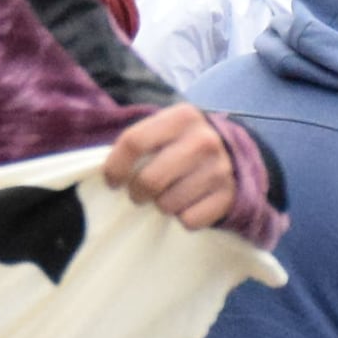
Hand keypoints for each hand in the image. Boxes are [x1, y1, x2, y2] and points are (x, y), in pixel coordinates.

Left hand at [107, 105, 239, 228]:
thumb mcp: (163, 129)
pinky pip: (189, 220)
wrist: (232, 155)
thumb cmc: (182, 144)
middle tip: (139, 193)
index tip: (112, 181)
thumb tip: (106, 173)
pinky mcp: (229, 196)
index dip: (114, 167)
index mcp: (182, 116)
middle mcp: (204, 140)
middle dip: (136, 192)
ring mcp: (220, 169)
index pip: (133, 142)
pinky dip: (184, 217)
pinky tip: (189, 203)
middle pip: (149, 180)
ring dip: (161, 205)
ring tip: (168, 194)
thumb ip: (137, 142)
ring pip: (168, 204)